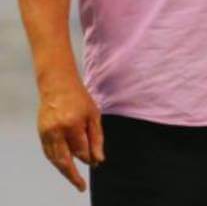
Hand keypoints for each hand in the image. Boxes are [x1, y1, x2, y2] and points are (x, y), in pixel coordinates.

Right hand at [37, 74, 104, 191]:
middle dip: (73, 175)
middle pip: (64, 160)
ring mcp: (46, 132)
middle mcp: (57, 130)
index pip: (81, 150)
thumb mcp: (94, 115)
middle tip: (81, 186)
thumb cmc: (80, 99)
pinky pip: (48, 152)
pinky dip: (56, 161)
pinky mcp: (41, 133)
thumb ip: (96, 138)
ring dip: (64, 170)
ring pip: (54, 158)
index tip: (96, 163)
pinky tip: (64, 165)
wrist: (57, 86)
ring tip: (74, 178)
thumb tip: (98, 159)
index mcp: (73, 124)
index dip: (89, 158)